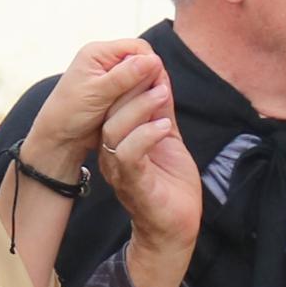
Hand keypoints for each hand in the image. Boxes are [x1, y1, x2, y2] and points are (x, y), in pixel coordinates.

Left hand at [20, 38, 160, 181]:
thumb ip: (124, 76)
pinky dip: (140, 101)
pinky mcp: (117, 93)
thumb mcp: (97, 93)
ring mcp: (112, 77)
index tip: (156, 84)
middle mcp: (106, 61)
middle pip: (142, 62)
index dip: (150, 64)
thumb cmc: (69, 114)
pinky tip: (139, 113)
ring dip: (144, 93)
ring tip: (139, 109)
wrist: (59, 138)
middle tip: (148, 100)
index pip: (138, 48)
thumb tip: (153, 60)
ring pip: (142, 79)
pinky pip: (138, 92)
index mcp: (98, 52)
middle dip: (147, 80)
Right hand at [99, 77, 204, 255]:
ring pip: (115, 130)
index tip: (149, 59)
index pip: (114, 103)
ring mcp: (120, 169)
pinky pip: (130, 155)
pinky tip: (165, 126)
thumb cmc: (170, 184)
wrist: (175, 227)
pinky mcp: (133, 184)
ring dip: (140, 108)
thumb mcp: (167, 137)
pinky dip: (146, 136)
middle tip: (153, 68)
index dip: (129, 80)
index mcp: (117, 140)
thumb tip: (160, 76)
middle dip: (131, 87)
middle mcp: (112, 153)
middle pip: (109, 112)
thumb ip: (161, 110)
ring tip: (162, 94)